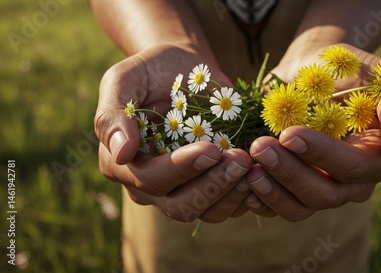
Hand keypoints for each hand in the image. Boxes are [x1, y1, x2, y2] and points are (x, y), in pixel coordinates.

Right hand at [94, 45, 251, 222]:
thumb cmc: (150, 71)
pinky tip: (259, 172)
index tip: (211, 149)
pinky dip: (245, 194)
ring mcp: (180, 189)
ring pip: (207, 212)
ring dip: (233, 192)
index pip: (151, 180)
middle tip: (241, 159)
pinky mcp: (208, 187)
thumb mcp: (124, 80)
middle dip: (213, 185)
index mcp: (122, 165)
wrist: (181, 68)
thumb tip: (121, 154)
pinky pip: (227, 205)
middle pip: (181, 206)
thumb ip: (113, 115)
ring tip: (252, 163)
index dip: (181, 169)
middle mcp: (150, 186)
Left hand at [244, 43, 380, 220]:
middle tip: (259, 147)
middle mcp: (353, 182)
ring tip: (247, 165)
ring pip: (301, 207)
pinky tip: (243, 182)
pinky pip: (280, 208)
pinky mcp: (297, 191)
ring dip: (272, 189)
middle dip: (289, 172)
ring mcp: (324, 188)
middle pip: (325, 193)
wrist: (314, 68)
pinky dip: (262, 199)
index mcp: (378, 158)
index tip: (289, 135)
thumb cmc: (349, 69)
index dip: (321, 155)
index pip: (352, 167)